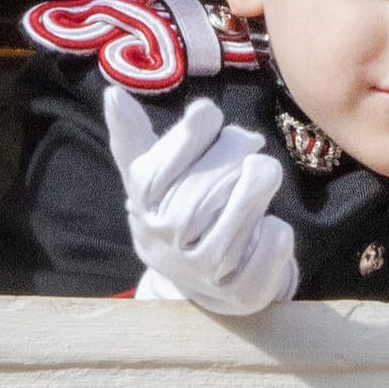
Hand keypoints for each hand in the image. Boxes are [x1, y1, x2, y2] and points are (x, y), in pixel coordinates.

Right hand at [104, 87, 297, 313]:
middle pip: (198, 195)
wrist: (203, 283)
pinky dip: (275, 231)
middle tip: (250, 142)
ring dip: (256, 187)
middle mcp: (167, 244)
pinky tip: (269, 222)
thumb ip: (134, 138)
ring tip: (264, 170)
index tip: (206, 112)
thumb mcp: (151, 178)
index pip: (154, 174)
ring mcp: (204, 272)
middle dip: (230, 156)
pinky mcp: (243, 293)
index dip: (186, 136)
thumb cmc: (177, 212)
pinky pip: (267, 249)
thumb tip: (113, 94)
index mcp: (143, 209)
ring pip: (234, 222)